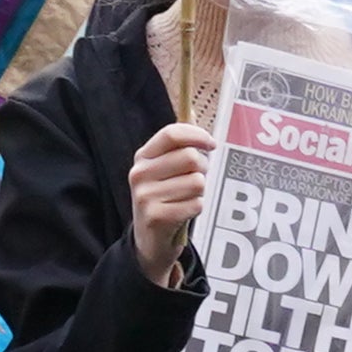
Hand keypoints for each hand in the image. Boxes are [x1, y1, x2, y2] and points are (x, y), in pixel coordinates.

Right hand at [127, 120, 214, 286]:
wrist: (149, 242)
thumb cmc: (164, 199)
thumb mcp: (164, 170)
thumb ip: (178, 144)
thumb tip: (193, 109)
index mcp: (142, 157)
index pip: (172, 134)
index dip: (197, 135)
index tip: (211, 144)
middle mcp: (139, 174)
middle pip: (190, 157)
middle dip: (202, 169)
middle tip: (196, 180)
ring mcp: (145, 197)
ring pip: (196, 182)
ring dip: (199, 192)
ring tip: (186, 199)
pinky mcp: (156, 217)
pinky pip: (195, 204)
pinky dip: (196, 208)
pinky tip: (183, 214)